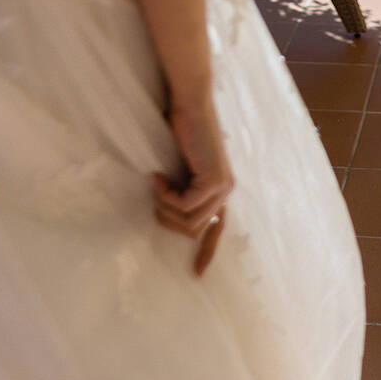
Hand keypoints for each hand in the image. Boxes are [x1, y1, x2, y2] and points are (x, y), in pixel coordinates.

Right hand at [153, 100, 233, 274]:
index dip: (207, 252)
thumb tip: (171, 215)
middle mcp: (225, 192)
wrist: (189, 104)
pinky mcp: (214, 181)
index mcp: (219, 190)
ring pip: (188, 220)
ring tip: (156, 184)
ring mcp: (222, 187)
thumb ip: (181, 188)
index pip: (218, 228)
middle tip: (155, 195)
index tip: (196, 274)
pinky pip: (184, 206)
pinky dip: (166, 195)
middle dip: (168, 219)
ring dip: (164, 206)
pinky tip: (158, 176)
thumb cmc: (180, 129)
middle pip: (195, 230)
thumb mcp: (180, 167)